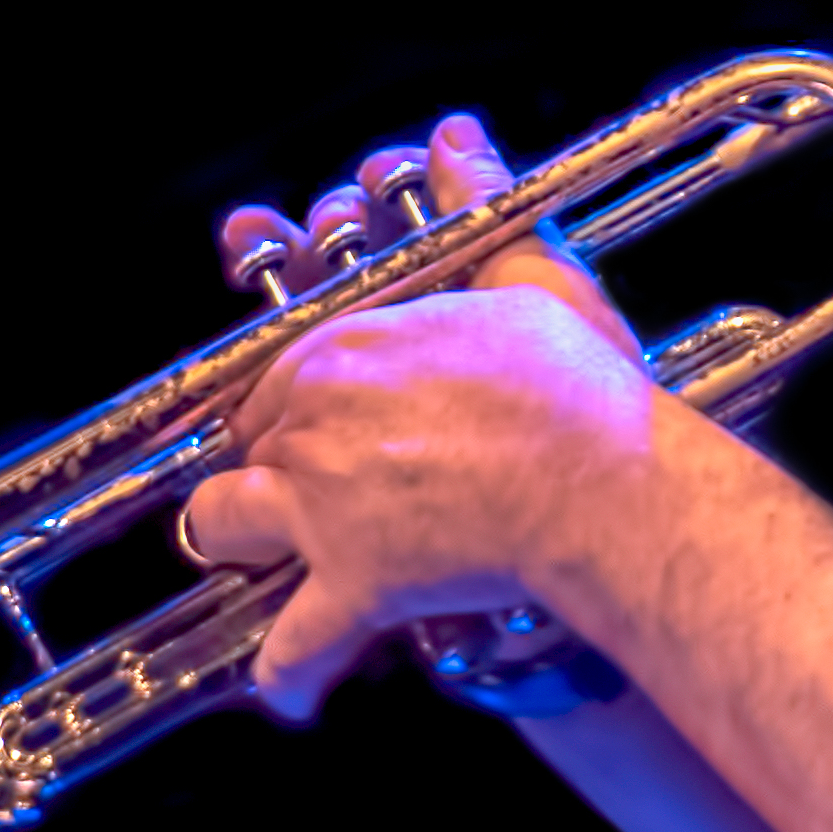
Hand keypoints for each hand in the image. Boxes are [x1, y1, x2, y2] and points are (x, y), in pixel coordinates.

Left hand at [184, 117, 652, 719]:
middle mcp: (311, 417)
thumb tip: (455, 139)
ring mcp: (322, 503)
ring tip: (266, 559)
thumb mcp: (529, 276)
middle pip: (242, 441)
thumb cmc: (578, 390)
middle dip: (263, 465)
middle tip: (312, 487)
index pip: (270, 368)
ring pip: (224, 524)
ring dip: (238, 541)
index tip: (303, 417)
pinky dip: (289, 672)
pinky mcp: (352, 582)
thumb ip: (479, 204)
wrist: (608, 485)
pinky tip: (292, 692)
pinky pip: (293, 644)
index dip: (285, 398)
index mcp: (343, 341)